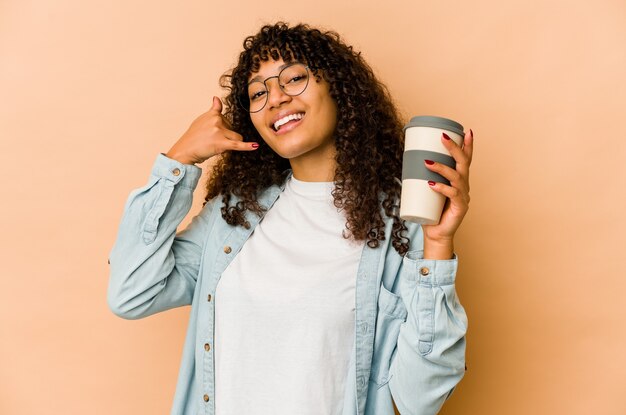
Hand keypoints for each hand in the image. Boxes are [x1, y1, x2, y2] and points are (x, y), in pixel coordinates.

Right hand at [165, 97, 258, 164]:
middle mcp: (216, 120)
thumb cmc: (193, 137)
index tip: (232, 124)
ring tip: (216, 146)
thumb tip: (216, 98)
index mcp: (212, 114)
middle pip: (232, 129)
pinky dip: (247, 146)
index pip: (225, 117)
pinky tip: (255, 145)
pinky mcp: (221, 143)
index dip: (225, 125)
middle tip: (212, 141)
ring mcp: (219, 131)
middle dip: (226, 136)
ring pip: (236, 137)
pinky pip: (237, 144)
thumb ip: (212, 110)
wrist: (185, 150)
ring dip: (231, 143)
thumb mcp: (201, 120)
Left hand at [421, 129, 473, 258]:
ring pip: (457, 177)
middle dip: (455, 148)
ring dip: (442, 167)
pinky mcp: (460, 208)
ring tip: (428, 162)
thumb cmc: (430, 211)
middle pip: (463, 163)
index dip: (467, 145)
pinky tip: (432, 184)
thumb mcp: (426, 190)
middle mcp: (464, 186)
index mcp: (459, 180)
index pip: (465, 160)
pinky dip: (442, 188)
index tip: (466, 131)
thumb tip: (407, 161)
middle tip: (443, 137)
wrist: (435, 234)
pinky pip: (452, 194)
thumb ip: (422, 177)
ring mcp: (463, 197)